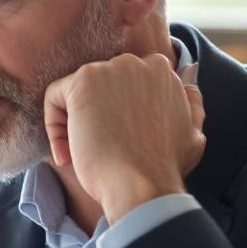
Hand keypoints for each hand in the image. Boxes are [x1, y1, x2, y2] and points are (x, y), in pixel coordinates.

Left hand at [43, 53, 205, 223]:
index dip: (116, 114)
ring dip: (73, 123)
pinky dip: (53, 126)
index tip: (116, 140)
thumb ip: (190, 106)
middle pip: (99, 86)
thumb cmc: (164, 168)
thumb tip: (188, 86)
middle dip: (94, 116)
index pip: (124, 83)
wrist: (141, 184)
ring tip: (81, 154)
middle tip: (96, 149)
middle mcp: (138, 63)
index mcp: (163, 73)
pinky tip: (66, 153)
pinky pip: (54, 96)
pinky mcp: (84, 82)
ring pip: (76, 92)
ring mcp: (111, 70)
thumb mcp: (193, 134)